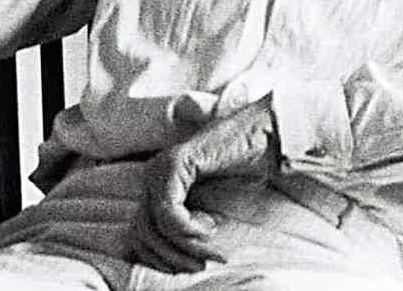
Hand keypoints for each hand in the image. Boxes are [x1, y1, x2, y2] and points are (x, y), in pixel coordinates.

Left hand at [127, 96, 278, 272]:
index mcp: (157, 187)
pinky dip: (189, 229)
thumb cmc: (245, 172)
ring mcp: (160, 168)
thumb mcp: (210, 210)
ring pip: (153, 227)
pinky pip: (169, 212)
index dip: (160, 259)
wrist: (265, 136)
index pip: (138, 235)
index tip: (191, 267)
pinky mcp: (175, 164)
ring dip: (184, 247)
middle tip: (202, 265)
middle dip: (171, 258)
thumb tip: (174, 264)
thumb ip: (187, 228)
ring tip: (212, 250)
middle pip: (141, 234)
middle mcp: (152, 176)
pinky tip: (212, 226)